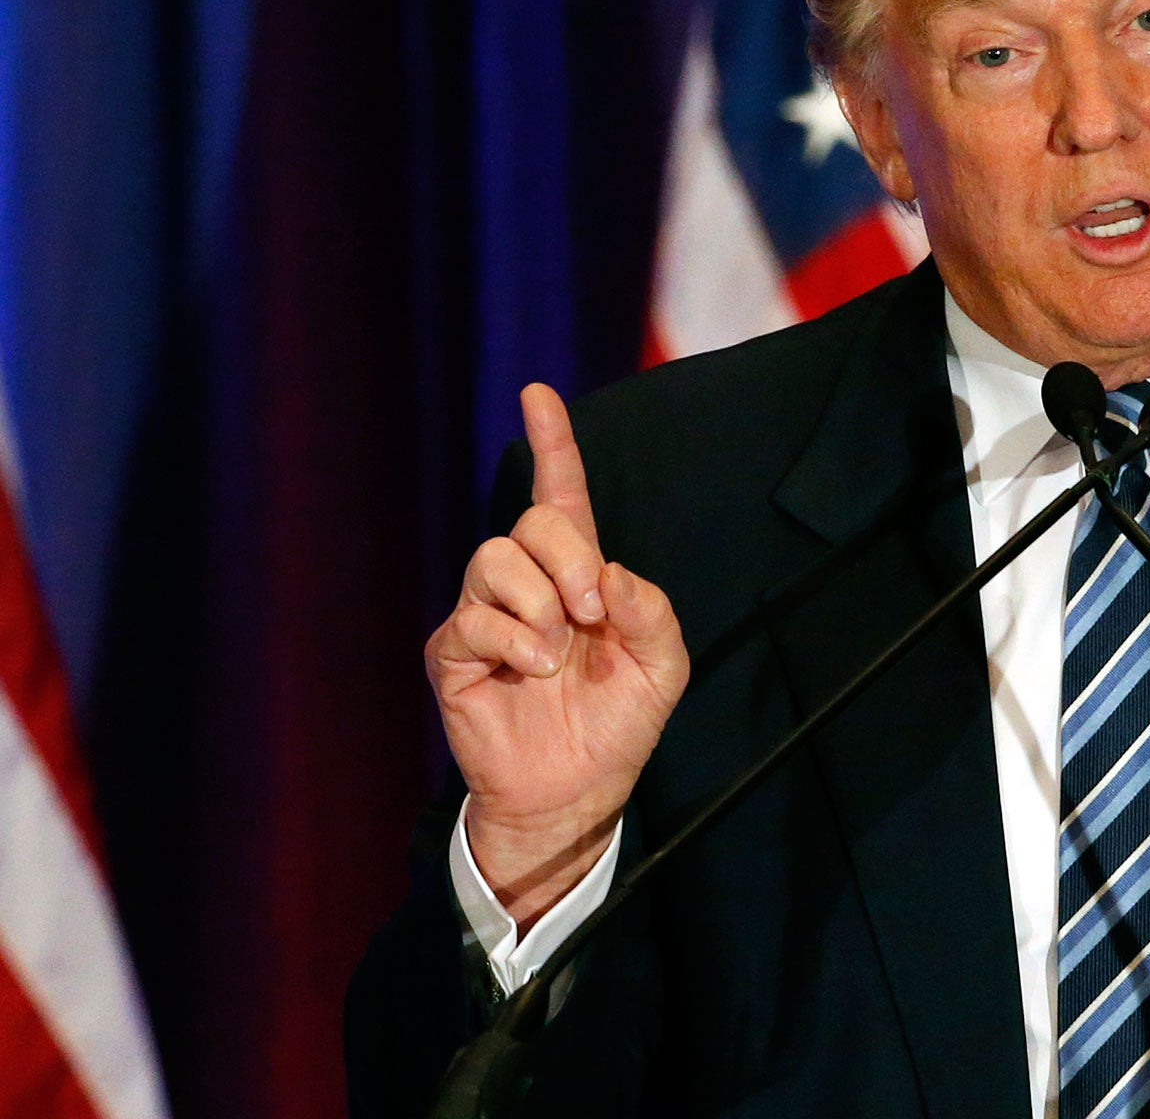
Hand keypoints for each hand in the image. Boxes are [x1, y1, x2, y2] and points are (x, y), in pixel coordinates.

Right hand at [426, 383, 690, 926]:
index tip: (538, 394)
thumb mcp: (662, 665)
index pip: (559, 493)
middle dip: (569, 558)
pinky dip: (511, 639)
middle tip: (591, 611)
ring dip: (538, 604)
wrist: (577, 790)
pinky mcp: (452, 653)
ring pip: (493, 559)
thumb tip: (611, 573)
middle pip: (531, 524)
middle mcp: (526, 583)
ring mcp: (484, 614)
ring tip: (556, 653)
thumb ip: (651, 611)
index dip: (550, 442)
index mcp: (578, 574)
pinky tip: (531, 669)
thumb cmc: (619, 723)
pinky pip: (471, 618)